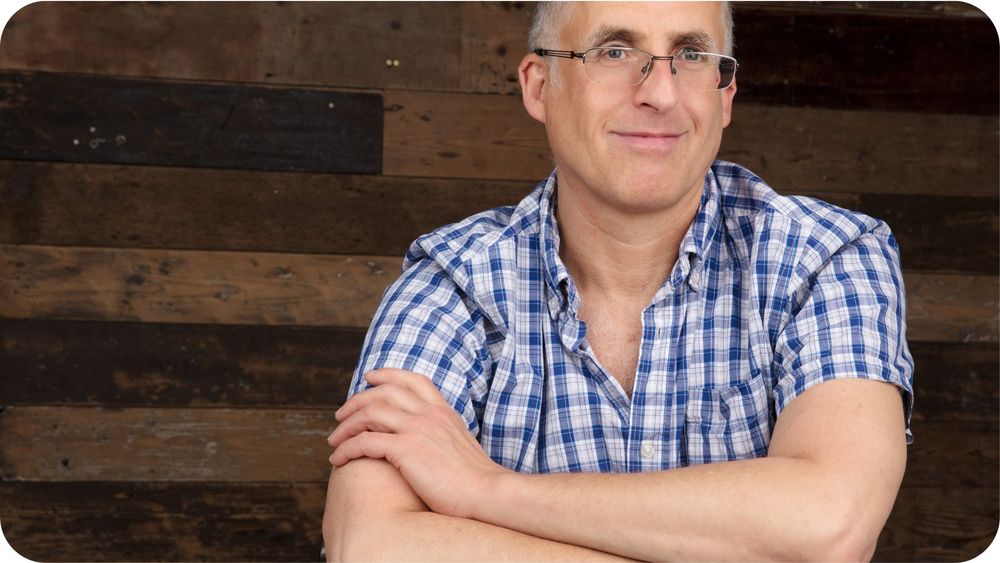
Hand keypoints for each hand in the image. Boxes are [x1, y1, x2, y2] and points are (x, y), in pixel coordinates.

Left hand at [327, 368, 510, 518]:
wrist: (487, 493)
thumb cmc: (476, 482)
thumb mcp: (461, 447)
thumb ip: (444, 436)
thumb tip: (430, 443)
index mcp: (444, 412)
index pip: (413, 380)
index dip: (388, 375)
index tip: (370, 377)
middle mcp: (429, 414)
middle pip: (384, 392)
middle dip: (356, 401)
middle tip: (340, 415)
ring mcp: (417, 429)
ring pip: (369, 413)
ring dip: (346, 426)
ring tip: (335, 440)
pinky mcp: (406, 449)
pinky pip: (364, 441)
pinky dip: (346, 449)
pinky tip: (338, 460)